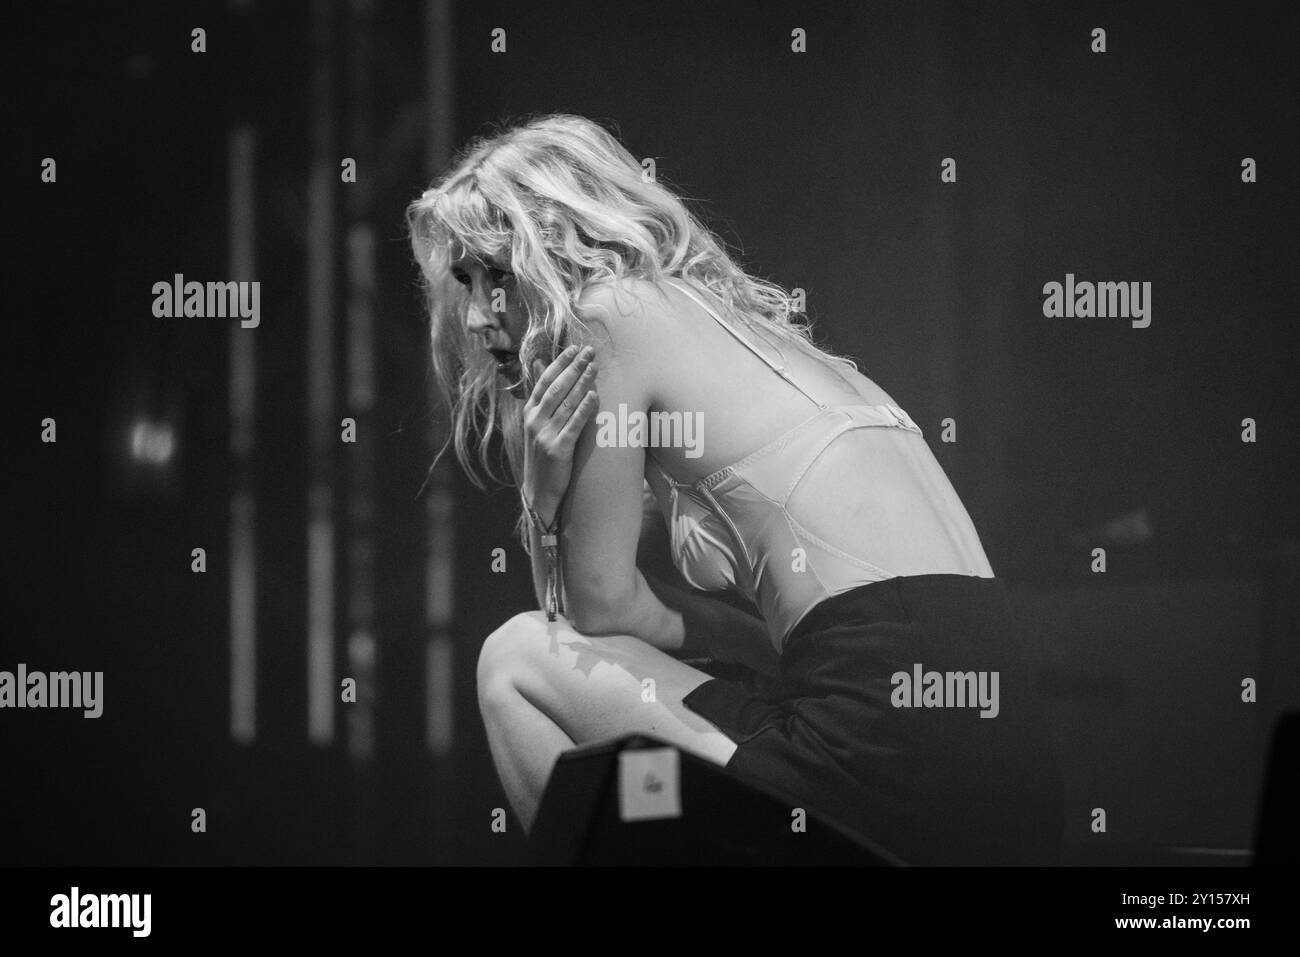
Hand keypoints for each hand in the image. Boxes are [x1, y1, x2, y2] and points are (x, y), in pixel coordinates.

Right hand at [521, 344, 599, 524]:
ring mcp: (545, 435)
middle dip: (574, 367)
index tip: (573, 348)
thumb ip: (544, 403)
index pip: (544, 381)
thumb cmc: (543, 457)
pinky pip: (573, 425)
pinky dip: (583, 409)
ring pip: (566, 402)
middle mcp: (535, 421)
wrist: (538, 492)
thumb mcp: (537, 428)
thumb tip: (547, 373)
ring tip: (594, 367)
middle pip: (556, 387)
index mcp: (529, 413)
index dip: (559, 363)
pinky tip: (593, 396)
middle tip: (589, 351)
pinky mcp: (557, 450)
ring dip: (581, 382)